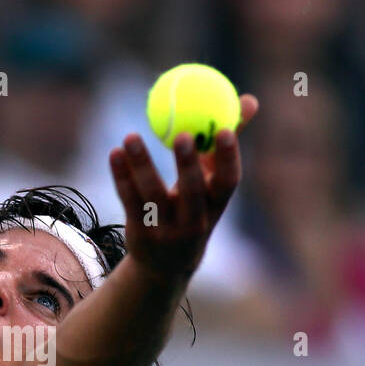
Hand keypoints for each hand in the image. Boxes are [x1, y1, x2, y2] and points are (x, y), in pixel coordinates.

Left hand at [109, 94, 258, 283]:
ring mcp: (166, 229)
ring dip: (142, 164)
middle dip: (189, 164)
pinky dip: (121, 176)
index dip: (228, 158)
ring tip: (131, 136)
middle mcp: (195, 222)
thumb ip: (223, 143)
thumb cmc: (194, 209)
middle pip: (192, 192)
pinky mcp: (140, 232)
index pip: (228, 182)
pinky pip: (129, 200)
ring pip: (152, 194)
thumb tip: (249, 100)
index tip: (225, 129)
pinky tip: (116, 153)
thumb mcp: (211, 183)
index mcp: (216, 206)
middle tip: (182, 134)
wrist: (166, 265)